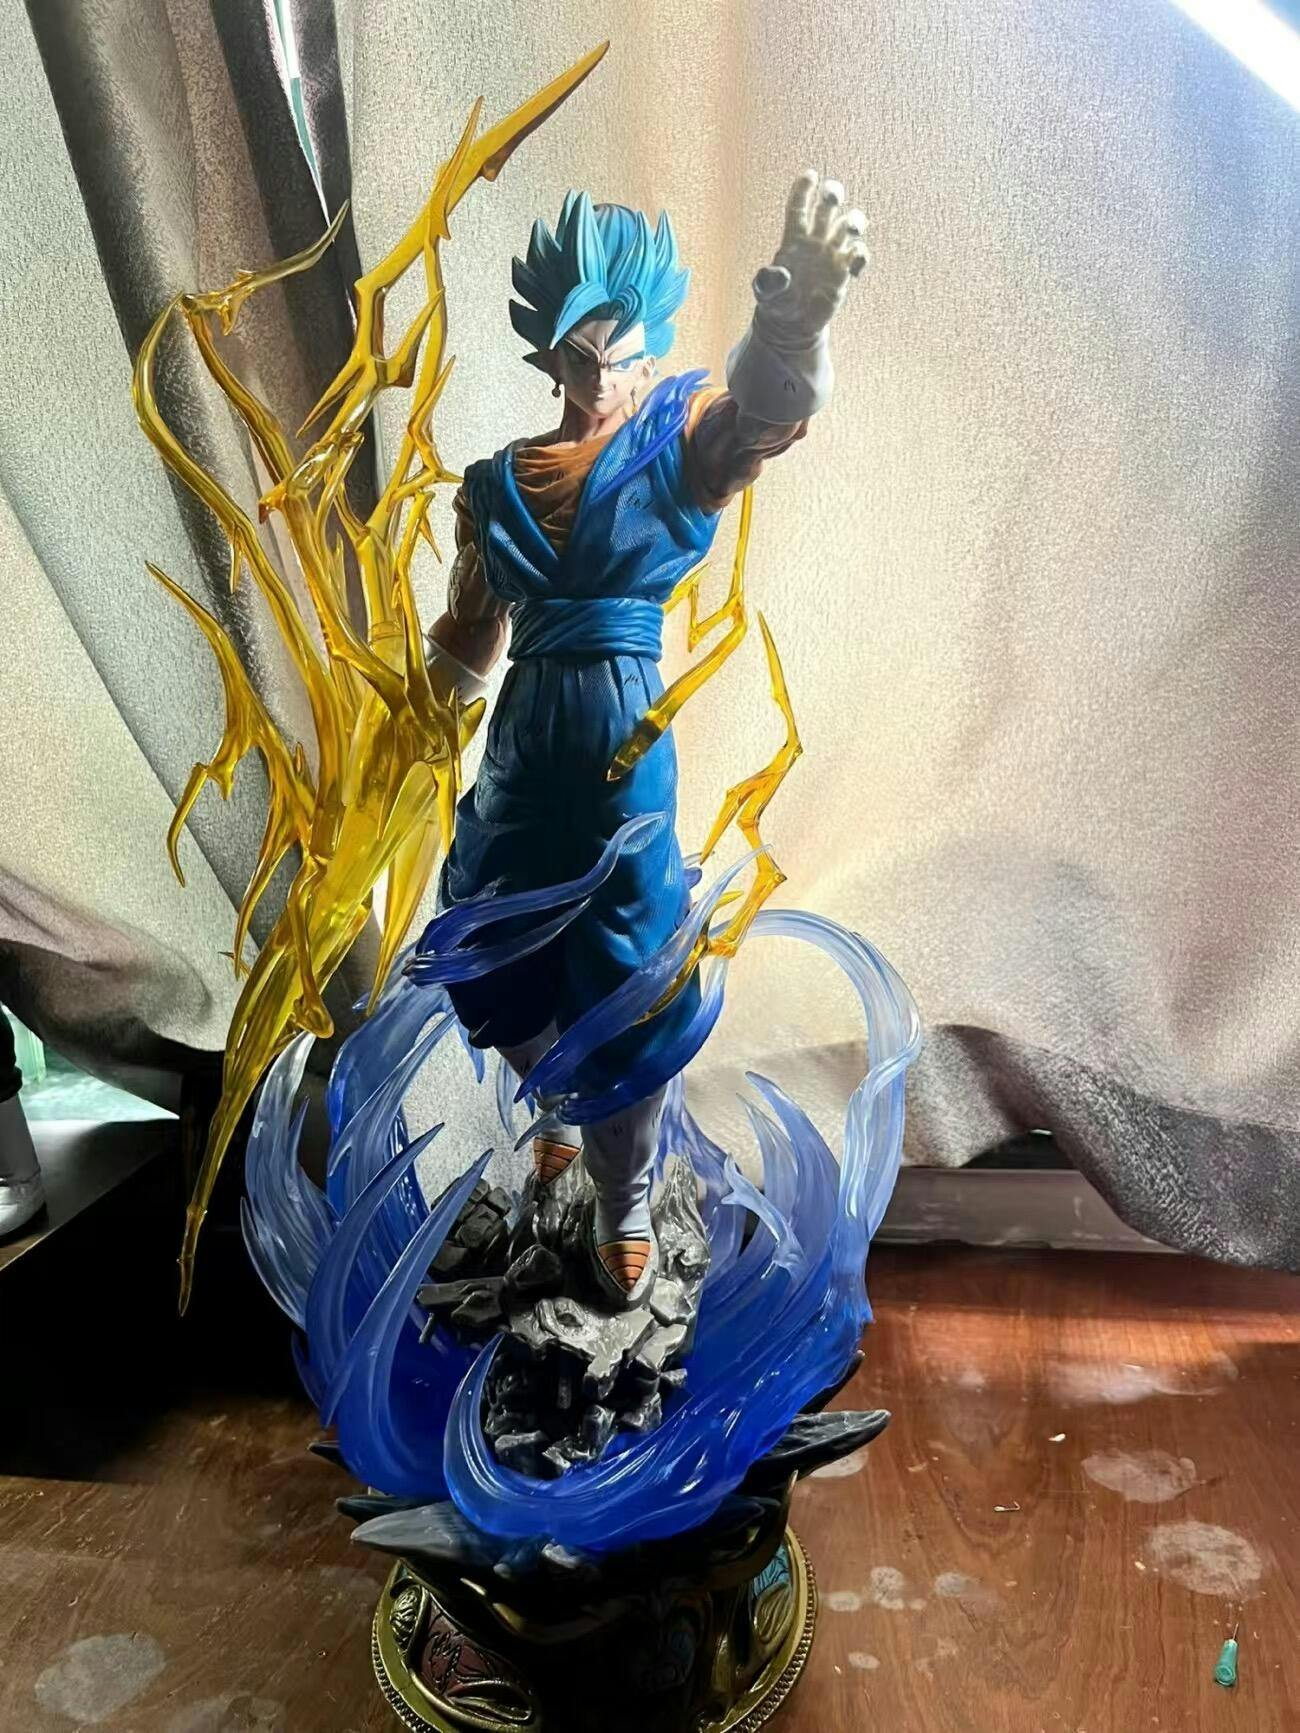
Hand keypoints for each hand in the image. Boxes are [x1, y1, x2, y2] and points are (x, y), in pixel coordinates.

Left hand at [752, 171, 868, 349]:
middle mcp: (815, 241)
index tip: (811, 174)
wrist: (793, 324)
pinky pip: (859, 254)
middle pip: (827, 207)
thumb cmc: (776, 304)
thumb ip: (769, 282)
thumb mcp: (766, 294)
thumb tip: (780, 274)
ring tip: (851, 228)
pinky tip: (854, 270)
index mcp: (794, 239)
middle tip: (833, 196)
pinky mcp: (844, 271)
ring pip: (849, 224)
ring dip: (854, 220)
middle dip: (832, 194)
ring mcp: (831, 254)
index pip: (799, 208)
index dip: (804, 189)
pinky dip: (861, 256)